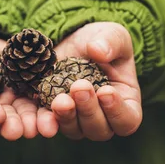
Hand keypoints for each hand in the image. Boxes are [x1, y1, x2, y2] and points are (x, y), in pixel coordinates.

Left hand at [37, 22, 142, 140]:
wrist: (71, 41)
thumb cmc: (100, 41)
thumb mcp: (112, 34)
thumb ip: (111, 42)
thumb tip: (98, 50)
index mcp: (124, 102)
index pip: (127, 119)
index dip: (118, 111)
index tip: (106, 91)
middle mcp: (101, 117)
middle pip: (98, 129)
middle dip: (88, 110)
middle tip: (78, 87)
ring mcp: (75, 119)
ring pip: (73, 129)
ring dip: (66, 117)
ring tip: (59, 100)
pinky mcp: (51, 114)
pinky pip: (46, 123)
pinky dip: (41, 121)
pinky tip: (37, 114)